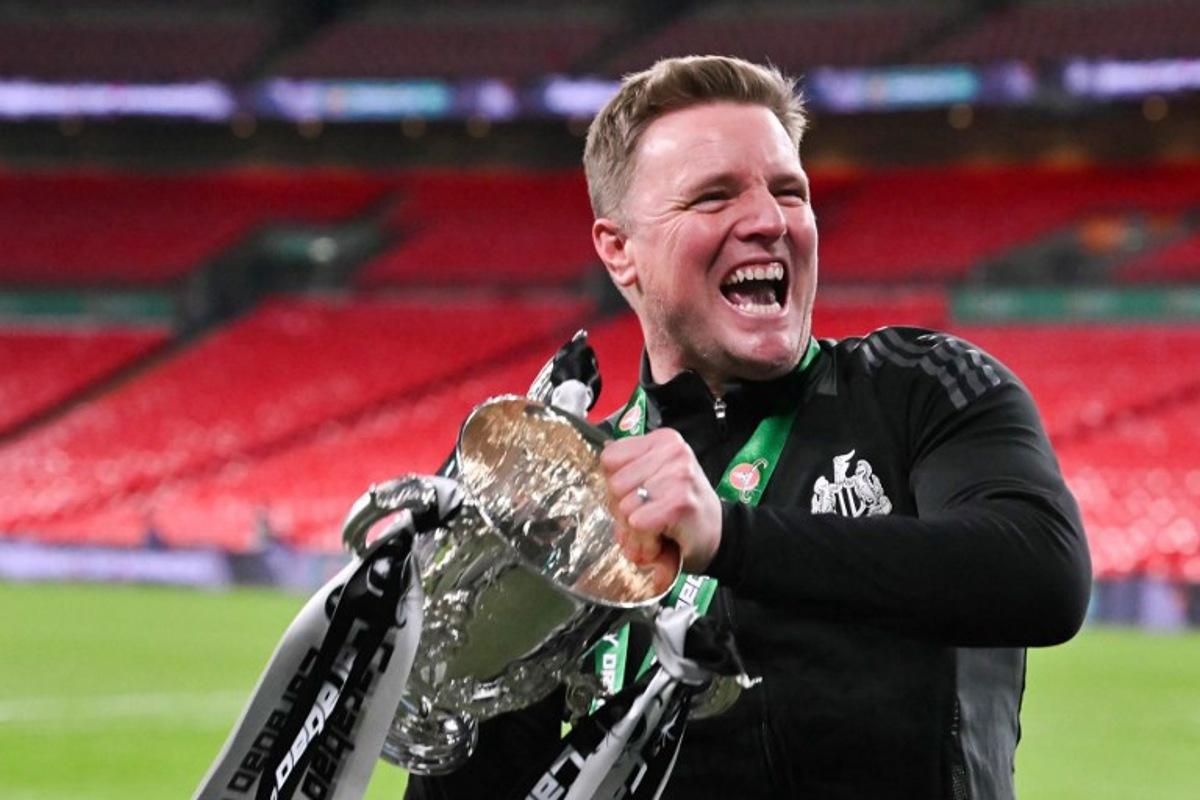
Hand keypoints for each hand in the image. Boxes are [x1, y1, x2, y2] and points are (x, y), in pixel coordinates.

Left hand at [601, 428, 721, 574]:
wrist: (721, 537)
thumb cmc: (682, 509)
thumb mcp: (656, 477)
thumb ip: (628, 466)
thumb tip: (601, 445)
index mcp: (664, 439)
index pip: (610, 457)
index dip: (615, 485)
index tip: (637, 498)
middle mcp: (674, 451)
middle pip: (615, 484)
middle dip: (622, 510)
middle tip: (646, 519)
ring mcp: (679, 475)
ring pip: (624, 506)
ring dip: (633, 531)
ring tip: (655, 532)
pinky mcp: (680, 502)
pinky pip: (637, 524)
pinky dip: (644, 542)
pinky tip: (661, 541)